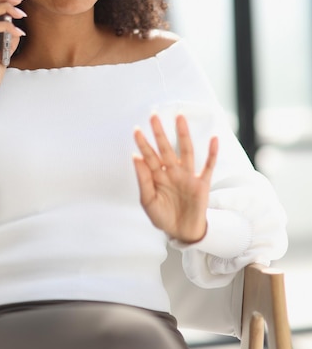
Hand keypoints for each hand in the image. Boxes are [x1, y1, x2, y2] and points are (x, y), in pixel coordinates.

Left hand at [133, 113, 217, 243]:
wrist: (183, 233)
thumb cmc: (163, 217)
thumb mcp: (148, 202)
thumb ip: (143, 180)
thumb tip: (135, 157)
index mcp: (158, 176)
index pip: (149, 156)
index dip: (142, 143)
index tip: (136, 129)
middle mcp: (172, 172)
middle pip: (165, 148)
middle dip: (159, 132)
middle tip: (153, 115)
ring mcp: (188, 176)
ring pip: (186, 152)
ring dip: (183, 135)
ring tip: (180, 118)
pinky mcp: (202, 184)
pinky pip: (208, 166)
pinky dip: (212, 153)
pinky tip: (214, 140)